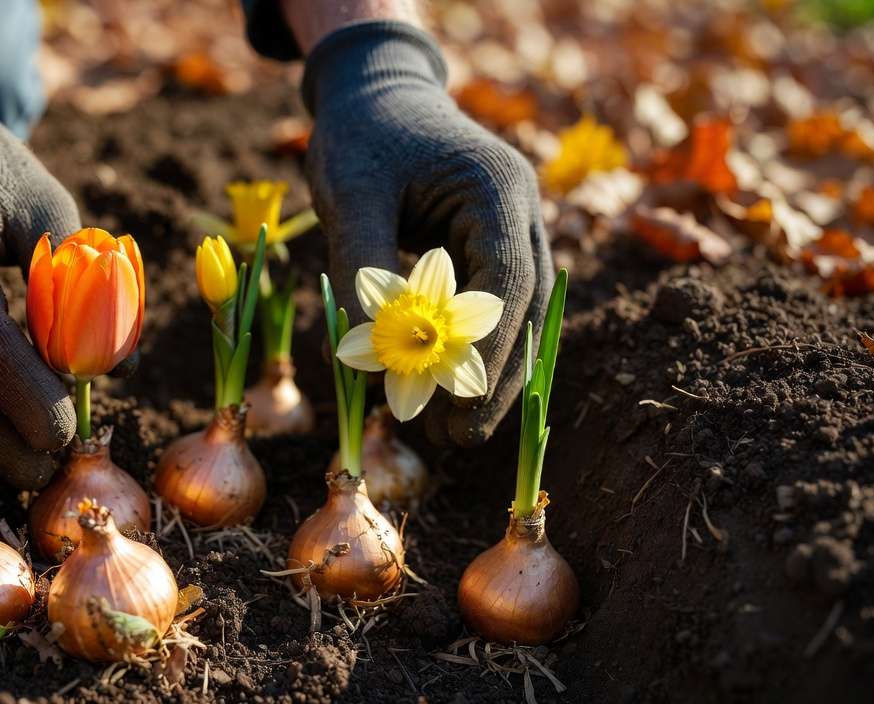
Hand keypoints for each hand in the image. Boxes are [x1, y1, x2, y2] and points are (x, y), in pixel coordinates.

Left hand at [301, 21, 552, 446]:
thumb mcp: (350, 192)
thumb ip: (363, 263)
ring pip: (516, 316)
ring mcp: (512, 227)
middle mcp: (519, 211)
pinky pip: (493, 307)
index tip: (463, 413)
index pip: (506, 289)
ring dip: (488, 373)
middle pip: (523, 311)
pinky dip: (474, 350)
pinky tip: (447, 392)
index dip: (487, 358)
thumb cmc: (361, 136)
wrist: (377, 93)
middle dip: (493, 380)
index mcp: (497, 190)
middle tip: (459, 439)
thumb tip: (372, 356)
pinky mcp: (491, 244)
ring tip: (453, 432)